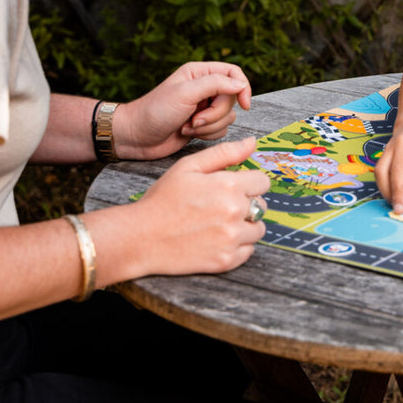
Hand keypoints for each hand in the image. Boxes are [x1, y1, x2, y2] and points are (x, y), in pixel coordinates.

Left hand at [118, 62, 252, 158]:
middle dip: (215, 114)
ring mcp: (203, 108)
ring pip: (228, 117)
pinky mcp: (202, 125)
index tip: (245, 104)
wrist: (137, 137)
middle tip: (194, 118)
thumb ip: (215, 84)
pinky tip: (187, 132)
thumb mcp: (185, 93)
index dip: (243, 88)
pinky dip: (207, 135)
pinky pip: (221, 131)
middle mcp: (204, 88)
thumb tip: (241, 85)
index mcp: (199, 73)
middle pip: (231, 99)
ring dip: (209, 126)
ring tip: (187, 126)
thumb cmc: (155, 111)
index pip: (233, 73)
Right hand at [134, 137, 270, 274]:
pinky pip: (248, 251)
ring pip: (258, 229)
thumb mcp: (188, 166)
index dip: (249, 183)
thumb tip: (253, 142)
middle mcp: (235, 213)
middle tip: (221, 206)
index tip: (234, 188)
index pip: (262, 182)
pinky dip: (238, 246)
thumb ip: (224, 153)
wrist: (140, 237)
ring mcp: (231, 239)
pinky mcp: (226, 261)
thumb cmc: (162, 200)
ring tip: (219, 223)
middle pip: (262, 206)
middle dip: (246, 204)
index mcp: (229, 186)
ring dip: (245, 226)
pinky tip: (218, 239)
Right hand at [373, 122, 402, 213]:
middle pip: (397, 171)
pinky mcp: (383, 150)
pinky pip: (378, 169)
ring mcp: (391, 146)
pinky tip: (389, 194)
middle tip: (400, 210)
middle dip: (398, 193)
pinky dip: (382, 184)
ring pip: (382, 170)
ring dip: (386, 191)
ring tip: (394, 204)